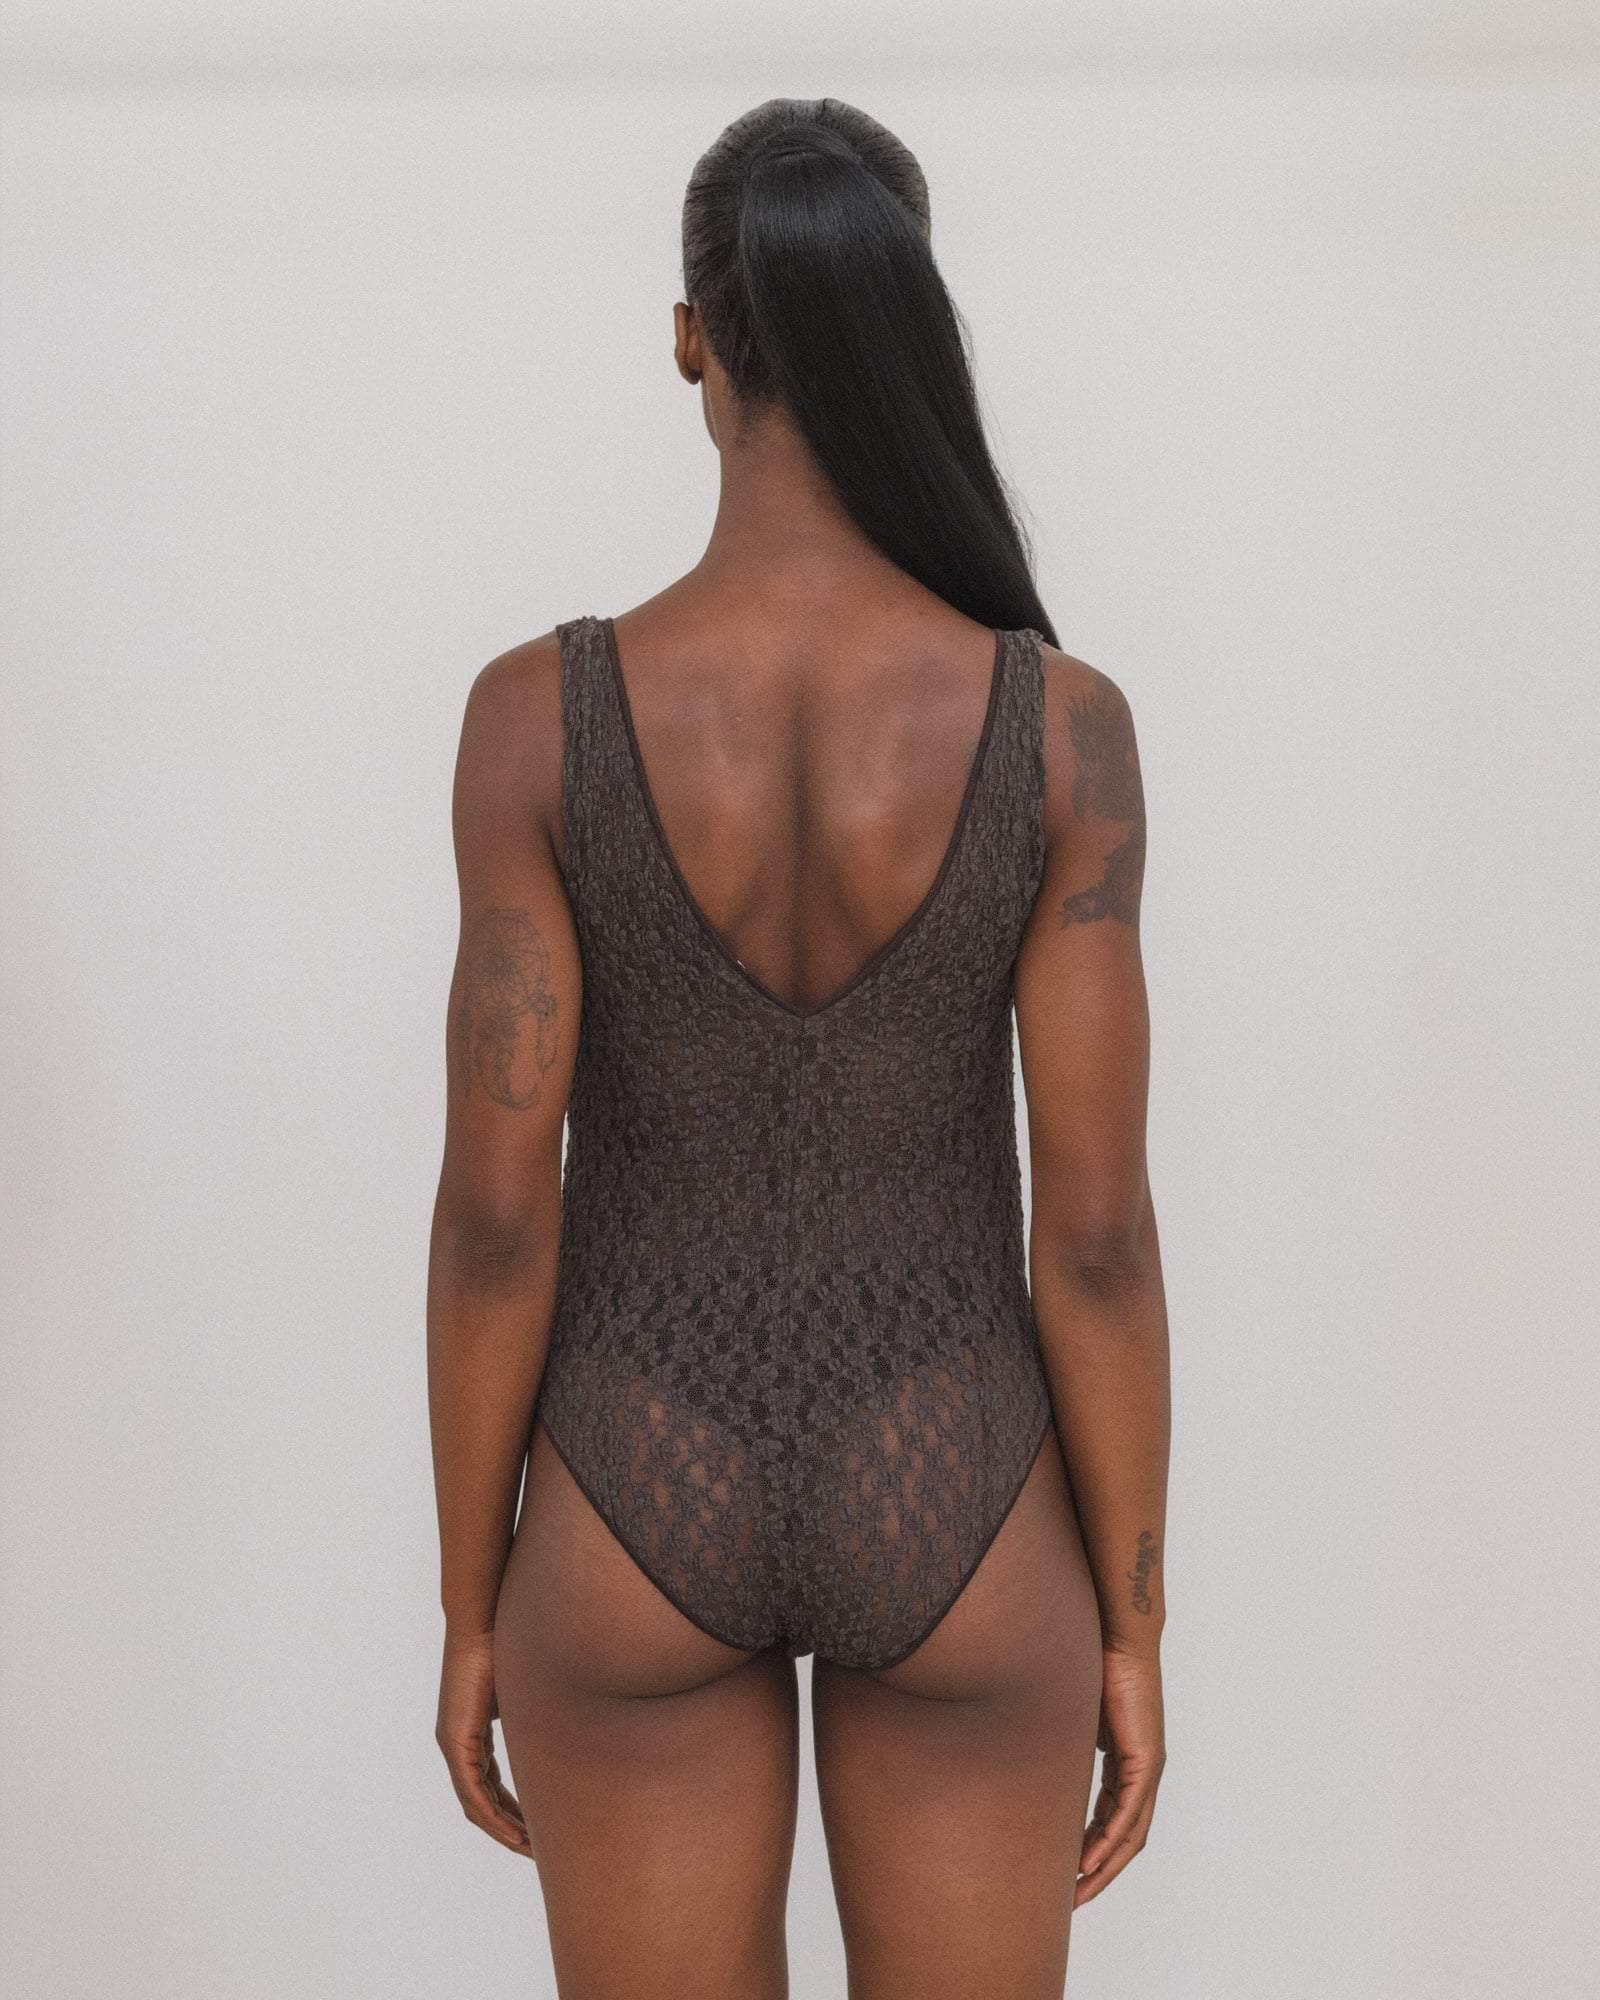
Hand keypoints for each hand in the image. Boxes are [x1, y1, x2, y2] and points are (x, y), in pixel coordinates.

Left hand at [434, 1626, 530, 1856]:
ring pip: (477, 1804)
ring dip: (503, 1829)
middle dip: (509, 1828)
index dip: (513, 1810)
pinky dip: (494, 1816)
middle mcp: (458, 1744)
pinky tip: (515, 1831)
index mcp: (474, 1733)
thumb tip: (577, 1716)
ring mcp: (454, 1744)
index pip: (492, 1784)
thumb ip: (539, 1713)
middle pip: (482, 1802)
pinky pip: (473, 1792)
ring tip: (529, 1849)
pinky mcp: (455, 1740)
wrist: (483, 1620)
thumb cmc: (507, 1643)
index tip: (538, 1828)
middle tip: (536, 1850)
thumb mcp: (528, 1692)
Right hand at [1074, 1643, 1164, 1906]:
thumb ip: (1060, 1742)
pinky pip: (1128, 1813)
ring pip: (1129, 1833)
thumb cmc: (1093, 1664)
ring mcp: (1147, 1767)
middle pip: (1124, 1838)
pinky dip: (1109, 1841)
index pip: (1110, 1820)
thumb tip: (1026, 1752)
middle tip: (1072, 1899)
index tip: (1066, 1873)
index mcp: (1125, 1763)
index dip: (1090, 1850)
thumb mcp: (1071, 1716)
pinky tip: (1089, 1861)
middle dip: (1099, 1872)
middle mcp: (1142, 1771)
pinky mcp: (1146, 1760)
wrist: (1117, 1637)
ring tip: (1078, 1890)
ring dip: (1104, 1866)